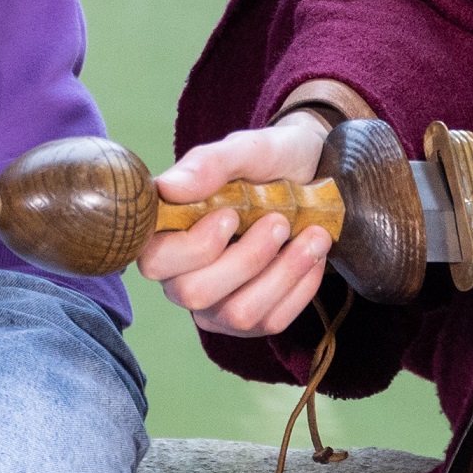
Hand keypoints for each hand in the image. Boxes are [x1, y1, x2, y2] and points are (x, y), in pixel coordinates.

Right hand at [135, 115, 336, 337]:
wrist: (318, 174)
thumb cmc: (272, 160)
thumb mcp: (247, 150)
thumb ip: (207, 165)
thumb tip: (166, 188)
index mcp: (168, 231)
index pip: (155, 261)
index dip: (192, 248)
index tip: (230, 215)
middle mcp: (182, 273)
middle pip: (194, 294)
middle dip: (246, 260)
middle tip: (279, 221)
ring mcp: (216, 303)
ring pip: (238, 314)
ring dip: (282, 273)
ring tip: (313, 236)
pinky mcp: (252, 320)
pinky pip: (272, 321)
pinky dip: (300, 287)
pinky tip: (313, 256)